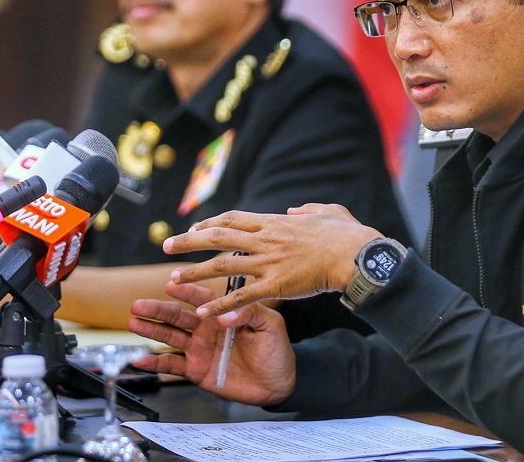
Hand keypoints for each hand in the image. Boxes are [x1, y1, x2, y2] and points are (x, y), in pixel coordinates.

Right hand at [128, 281, 296, 405]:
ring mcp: (199, 349)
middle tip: (138, 304)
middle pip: (177, 316)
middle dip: (157, 310)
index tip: (171, 284)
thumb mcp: (269, 325)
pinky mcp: (196, 370)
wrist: (278, 383)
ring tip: (134, 323)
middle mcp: (207, 328)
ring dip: (151, 330)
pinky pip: (172, 365)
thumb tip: (223, 314)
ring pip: (170, 336)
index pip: (201, 299)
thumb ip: (249, 313)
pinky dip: (155, 363)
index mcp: (223, 313)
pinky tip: (139, 359)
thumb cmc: (276, 350)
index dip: (186, 292)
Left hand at [162, 204, 378, 317]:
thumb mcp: (327, 211)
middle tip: (167, 245)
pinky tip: (202, 313)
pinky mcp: (276, 286)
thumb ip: (308, 210)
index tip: (195, 227)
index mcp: (275, 222)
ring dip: (195, 272)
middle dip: (189, 240)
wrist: (356, 256)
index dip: (211, 222)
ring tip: (173, 279)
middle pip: (218, 236)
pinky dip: (219, 306)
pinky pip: (241, 297)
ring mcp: (268, 263)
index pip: (234, 219)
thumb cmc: (347, 235)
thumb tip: (295, 210)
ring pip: (222, 266)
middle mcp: (266, 240)